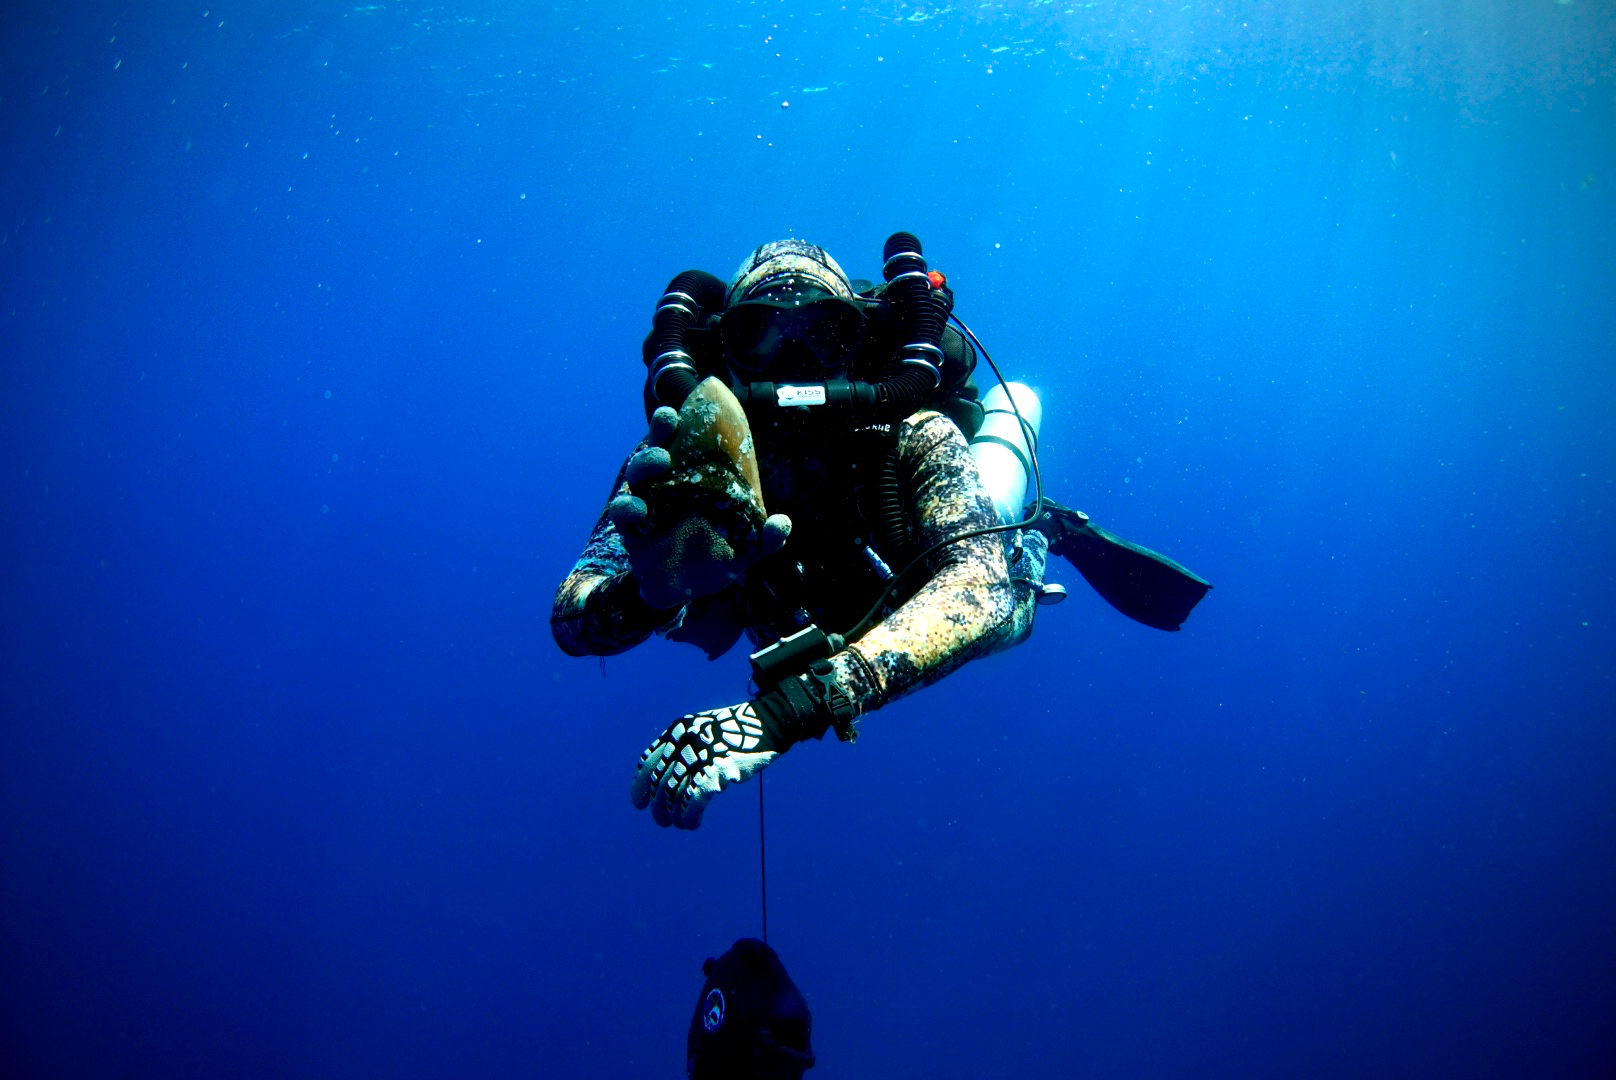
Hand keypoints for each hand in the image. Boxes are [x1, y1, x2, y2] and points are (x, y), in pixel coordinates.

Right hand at [608, 393, 790, 609]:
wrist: (682, 593)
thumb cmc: (712, 561)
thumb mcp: (744, 551)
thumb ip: (764, 540)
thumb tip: (783, 522)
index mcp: (693, 484)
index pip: (686, 448)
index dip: (685, 427)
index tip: (686, 407)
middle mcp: (666, 488)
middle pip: (658, 452)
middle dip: (660, 432)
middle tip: (670, 420)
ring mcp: (646, 507)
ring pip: (638, 477)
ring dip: (645, 464)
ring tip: (660, 460)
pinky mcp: (631, 531)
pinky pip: (624, 513)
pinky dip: (628, 507)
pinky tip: (637, 507)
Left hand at [631, 703, 777, 829]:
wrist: (763, 726)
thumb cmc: (732, 731)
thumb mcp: (700, 731)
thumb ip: (681, 748)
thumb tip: (664, 782)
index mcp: (675, 732)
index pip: (648, 763)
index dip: (640, 786)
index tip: (639, 803)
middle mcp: (682, 743)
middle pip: (660, 783)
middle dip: (658, 806)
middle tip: (661, 821)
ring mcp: (698, 757)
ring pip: (674, 795)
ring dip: (674, 815)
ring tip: (679, 824)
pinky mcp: (714, 772)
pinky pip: (693, 802)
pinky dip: (690, 816)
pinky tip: (692, 823)